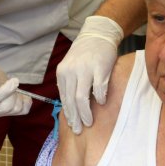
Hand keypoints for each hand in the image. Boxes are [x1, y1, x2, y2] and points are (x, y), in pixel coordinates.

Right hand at [0, 64, 30, 117]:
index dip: (6, 90)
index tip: (15, 80)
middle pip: (6, 107)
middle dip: (13, 93)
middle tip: (13, 82)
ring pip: (16, 109)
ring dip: (19, 96)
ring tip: (13, 87)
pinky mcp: (9, 114)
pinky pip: (23, 110)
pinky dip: (26, 101)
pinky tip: (20, 94)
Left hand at [56, 15, 123, 133]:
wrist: (97, 35)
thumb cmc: (85, 54)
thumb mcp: (71, 67)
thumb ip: (70, 83)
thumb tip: (71, 107)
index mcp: (62, 73)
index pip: (64, 98)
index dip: (68, 113)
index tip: (72, 125)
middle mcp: (71, 71)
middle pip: (71, 101)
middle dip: (75, 118)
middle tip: (79, 130)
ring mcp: (85, 69)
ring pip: (82, 98)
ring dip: (85, 113)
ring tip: (89, 122)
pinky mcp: (99, 67)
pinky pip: (99, 89)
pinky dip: (100, 98)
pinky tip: (102, 103)